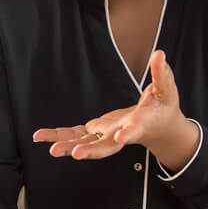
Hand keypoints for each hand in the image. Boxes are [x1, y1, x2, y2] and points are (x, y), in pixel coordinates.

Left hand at [32, 50, 193, 163]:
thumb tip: (160, 54)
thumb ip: (162, 74)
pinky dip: (59, 136)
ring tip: (50, 148)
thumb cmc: (164, 108)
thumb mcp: (166, 90)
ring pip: (85, 143)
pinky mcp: (96, 130)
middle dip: (91, 150)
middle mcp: (120, 135)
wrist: (159, 126)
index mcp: (140, 125)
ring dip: (67, 146)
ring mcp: (105, 134)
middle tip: (76, 154)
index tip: (122, 136)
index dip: (129, 133)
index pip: (135, 131)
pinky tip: (41, 137)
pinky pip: (75, 135)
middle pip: (105, 146)